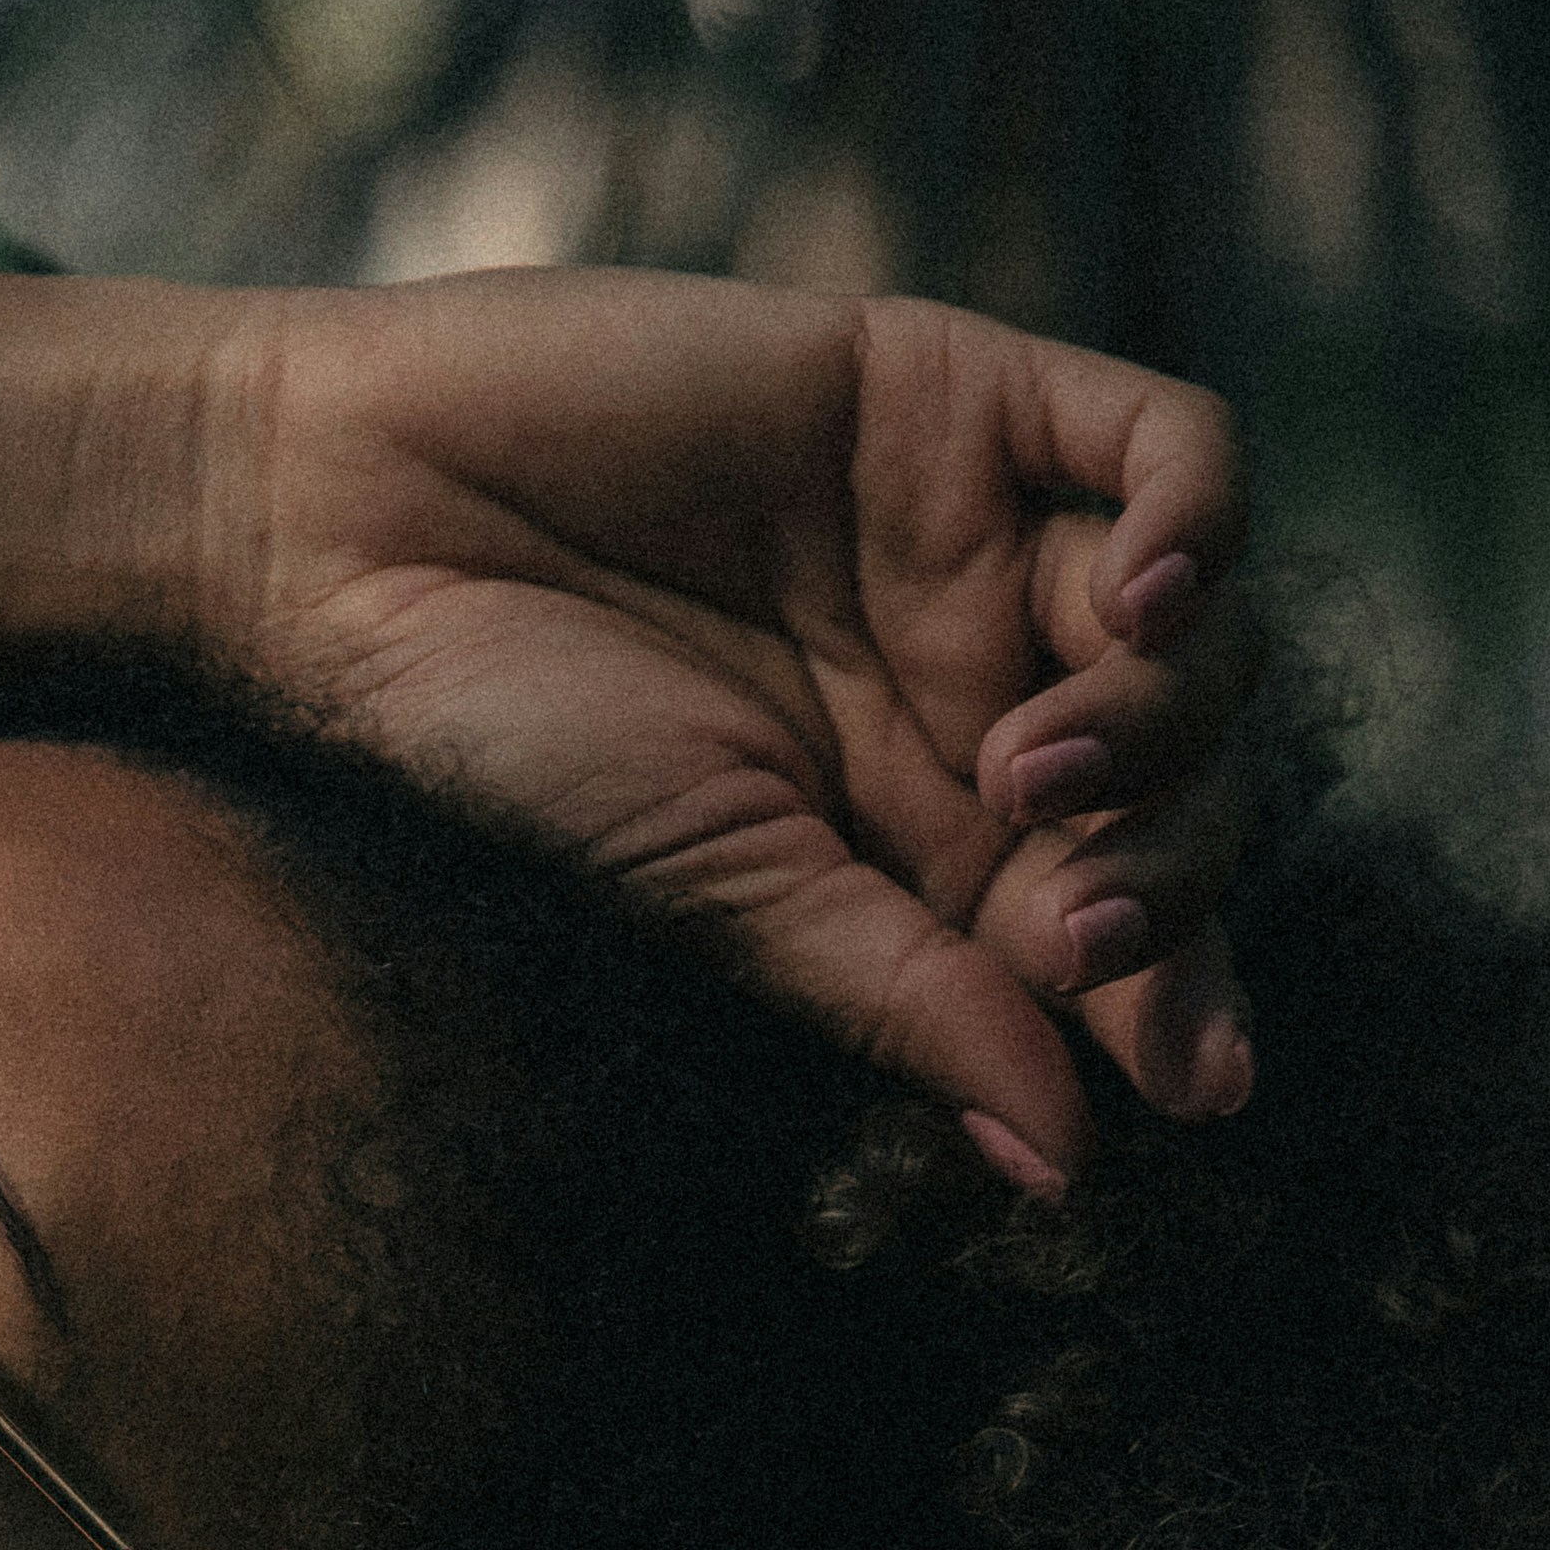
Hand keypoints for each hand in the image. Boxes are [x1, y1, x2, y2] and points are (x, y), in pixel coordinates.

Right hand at [185, 268, 1253, 1187]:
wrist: (344, 527)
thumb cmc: (495, 740)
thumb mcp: (720, 898)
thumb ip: (903, 999)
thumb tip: (1067, 1153)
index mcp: (916, 842)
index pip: (1115, 925)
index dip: (1176, 1003)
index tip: (1194, 1085)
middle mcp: (973, 692)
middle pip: (1193, 783)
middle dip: (1175, 872)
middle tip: (1077, 927)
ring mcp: (975, 544)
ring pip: (1205, 631)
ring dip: (1169, 718)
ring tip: (1028, 768)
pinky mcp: (958, 396)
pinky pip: (1169, 444)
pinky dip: (1195, 520)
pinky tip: (1146, 594)